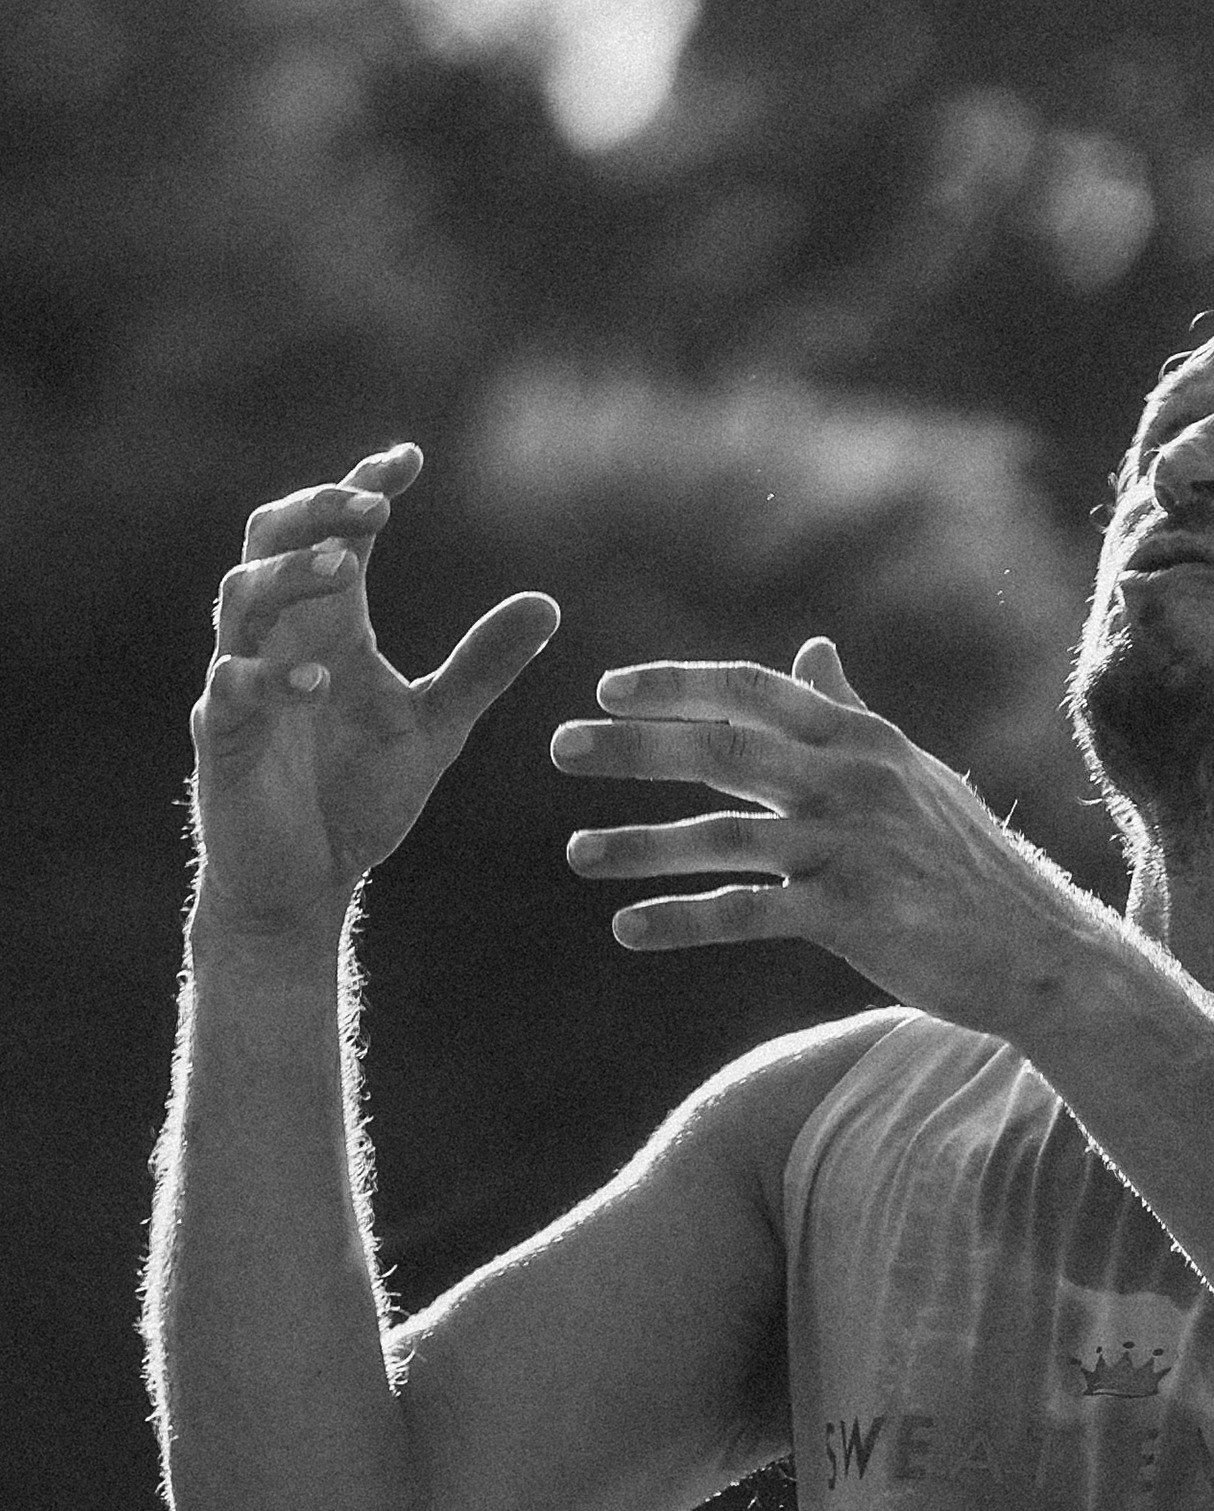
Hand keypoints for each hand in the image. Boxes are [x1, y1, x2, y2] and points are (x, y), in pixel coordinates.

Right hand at [189, 442, 560, 950]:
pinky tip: (318, 685)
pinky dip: (269, 677)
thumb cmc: (358, 795)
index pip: (333, 529)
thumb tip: (548, 603)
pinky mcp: (223, 734)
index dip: (362, 484)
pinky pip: (233, 685)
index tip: (410, 460)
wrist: (304, 883)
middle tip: (373, 506)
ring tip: (346, 570)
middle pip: (270, 535)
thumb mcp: (436, 725)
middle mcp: (279, 634)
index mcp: (327, 622)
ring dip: (289, 575)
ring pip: (242, 594)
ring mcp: (243, 678)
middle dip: (315, 509)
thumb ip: (481, 667)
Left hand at [554, 643, 1102, 1035]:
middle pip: (719, 749)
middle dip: (632, 747)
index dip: (674, 685)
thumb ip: (849, 708)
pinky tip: (628, 927)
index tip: (607, 688)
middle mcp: (849, 780)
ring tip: (575, 853)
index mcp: (859, 736)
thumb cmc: (967, 858)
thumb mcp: (912, 770)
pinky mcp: (852, 917)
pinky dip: (681, 919)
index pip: (748, 689)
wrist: (1039, 953)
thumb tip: (812, 646)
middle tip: (558, 745)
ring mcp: (850, 848)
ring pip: (720, 836)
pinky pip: (746, 914)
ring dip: (639, 844)